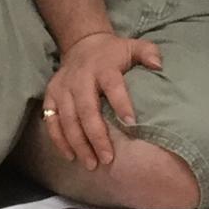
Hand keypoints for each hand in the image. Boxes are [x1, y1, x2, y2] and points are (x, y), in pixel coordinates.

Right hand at [41, 31, 161, 170]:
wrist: (81, 44)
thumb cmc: (113, 53)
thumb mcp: (132, 46)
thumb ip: (148, 53)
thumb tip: (158, 65)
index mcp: (103, 68)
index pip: (112, 86)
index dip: (121, 103)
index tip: (131, 123)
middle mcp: (80, 79)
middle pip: (86, 110)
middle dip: (96, 136)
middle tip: (108, 158)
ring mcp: (62, 88)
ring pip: (68, 119)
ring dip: (78, 144)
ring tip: (91, 164)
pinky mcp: (50, 96)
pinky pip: (51, 121)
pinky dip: (59, 140)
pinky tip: (70, 156)